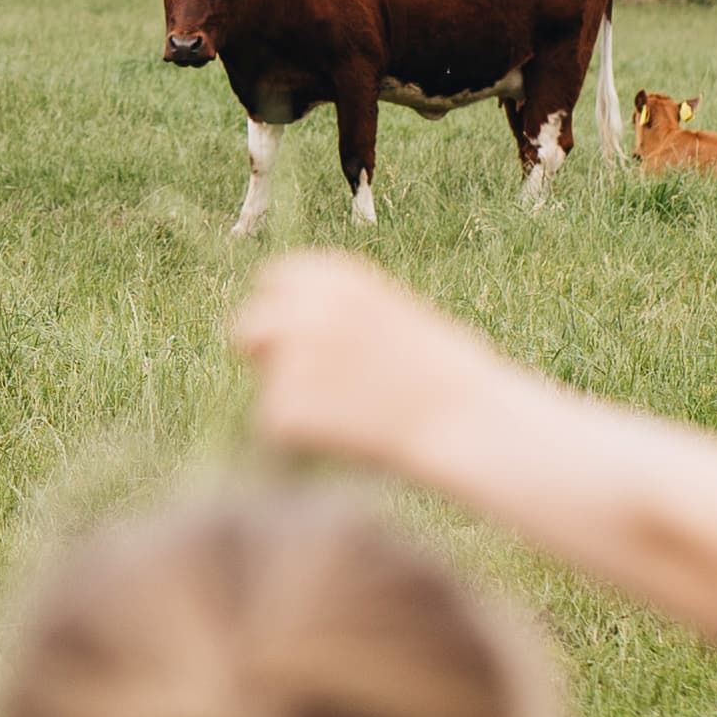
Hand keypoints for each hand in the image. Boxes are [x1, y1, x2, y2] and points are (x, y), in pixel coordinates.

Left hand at [229, 249, 525, 484]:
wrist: (467, 420)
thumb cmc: (444, 374)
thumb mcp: (392, 314)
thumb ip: (337, 313)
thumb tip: (286, 333)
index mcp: (334, 276)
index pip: (272, 281)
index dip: (282, 314)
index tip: (297, 341)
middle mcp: (304, 307)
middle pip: (249, 327)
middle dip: (267, 357)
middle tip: (305, 387)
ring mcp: (291, 356)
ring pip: (266, 383)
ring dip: (293, 401)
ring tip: (351, 417)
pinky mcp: (284, 407)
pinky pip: (273, 426)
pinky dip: (300, 440)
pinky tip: (349, 439)